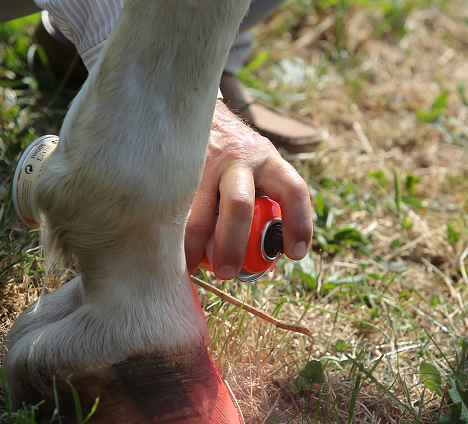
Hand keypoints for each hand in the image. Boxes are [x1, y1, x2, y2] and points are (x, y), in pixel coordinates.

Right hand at [185, 100, 312, 278]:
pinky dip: (172, 233)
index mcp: (267, 159)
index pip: (294, 189)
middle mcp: (238, 159)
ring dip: (194, 246)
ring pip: (198, 212)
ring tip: (189, 269)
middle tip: (227, 272)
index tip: (294, 254)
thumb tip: (267, 247)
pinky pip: (174, 207)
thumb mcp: (255, 160)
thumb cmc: (230, 150)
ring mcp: (204, 162)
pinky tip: (168, 248)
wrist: (192, 108)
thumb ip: (264, 191)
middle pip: (239, 206)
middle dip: (233, 245)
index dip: (299, 224)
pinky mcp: (176, 167)